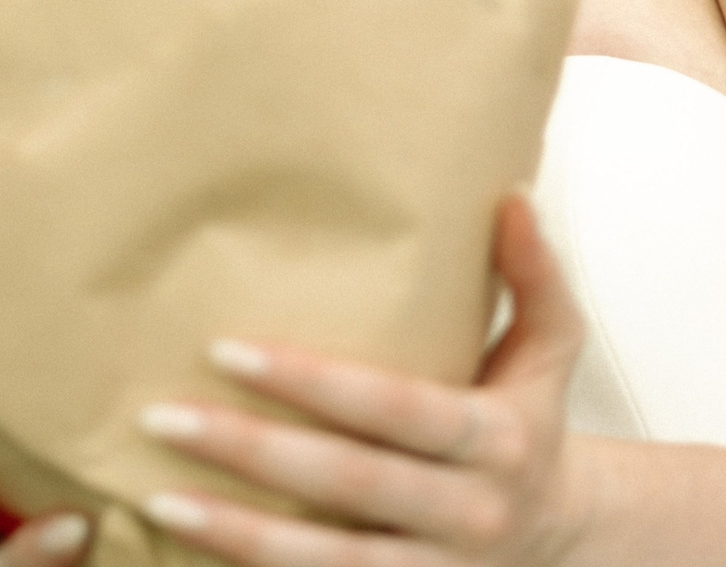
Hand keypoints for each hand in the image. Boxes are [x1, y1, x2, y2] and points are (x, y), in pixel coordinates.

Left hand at [132, 195, 589, 565]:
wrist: (566, 539)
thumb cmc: (531, 425)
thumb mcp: (551, 347)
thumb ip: (535, 274)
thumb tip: (512, 196)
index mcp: (498, 439)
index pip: (395, 408)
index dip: (311, 383)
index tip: (226, 351)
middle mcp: (470, 513)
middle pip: (349, 484)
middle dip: (251, 452)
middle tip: (162, 416)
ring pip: (329, 564)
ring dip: (237, 535)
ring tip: (159, 500)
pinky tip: (194, 550)